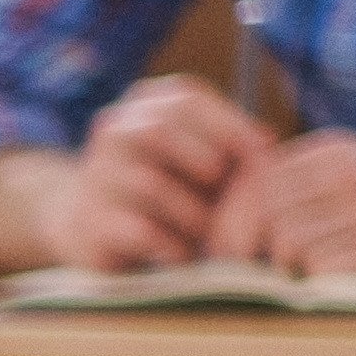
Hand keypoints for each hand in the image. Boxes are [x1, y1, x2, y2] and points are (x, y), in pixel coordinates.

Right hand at [46, 77, 268, 269]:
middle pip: (156, 133)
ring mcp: (97, 177)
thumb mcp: (201, 157)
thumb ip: (234, 147)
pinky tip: (183, 254)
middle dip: (201, 161)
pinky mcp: (90, 222)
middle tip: (221, 188)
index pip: (184, 100)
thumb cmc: (167, 187)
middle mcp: (114, 133)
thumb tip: (264, 143)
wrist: (93, 225)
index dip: (228, 124)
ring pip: (150, 185)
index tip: (260, 150)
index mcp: (145, 106)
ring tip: (206, 231)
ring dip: (192, 213)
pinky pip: (139, 230)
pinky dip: (172, 246)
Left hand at [238, 131, 355, 276]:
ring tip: (315, 277)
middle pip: (262, 218)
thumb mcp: (353, 173)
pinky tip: (345, 282)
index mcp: (331, 151)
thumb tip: (217, 234)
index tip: (225, 254)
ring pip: (288, 247)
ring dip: (290, 272)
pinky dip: (323, 285)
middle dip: (251, 255)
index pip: (248, 186)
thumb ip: (295, 190)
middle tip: (259, 277)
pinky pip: (325, 272)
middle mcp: (350, 173)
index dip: (226, 225)